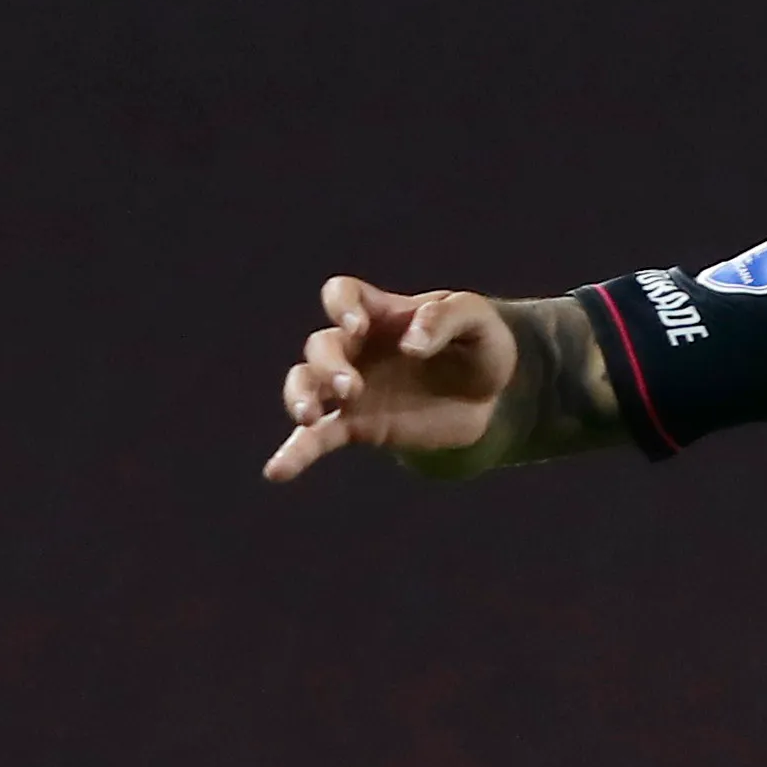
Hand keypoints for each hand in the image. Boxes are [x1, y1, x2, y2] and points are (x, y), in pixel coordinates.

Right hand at [263, 277, 518, 479]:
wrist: (490, 400)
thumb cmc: (479, 348)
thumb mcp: (478, 323)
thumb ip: (446, 319)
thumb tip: (411, 345)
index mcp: (381, 313)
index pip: (342, 295)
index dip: (342, 306)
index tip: (358, 325)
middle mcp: (357, 347)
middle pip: (320, 346)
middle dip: (329, 366)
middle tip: (353, 388)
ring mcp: (351, 388)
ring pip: (305, 385)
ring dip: (301, 397)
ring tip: (311, 417)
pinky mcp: (357, 426)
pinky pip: (316, 438)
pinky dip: (295, 454)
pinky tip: (277, 471)